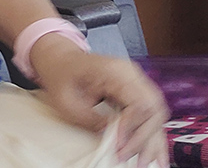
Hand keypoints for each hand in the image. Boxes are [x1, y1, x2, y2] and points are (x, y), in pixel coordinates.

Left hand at [31, 35, 168, 166]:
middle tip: (136, 162)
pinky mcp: (136, 92)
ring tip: (149, 164)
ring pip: (156, 115)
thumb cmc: (61, 76)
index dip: (132, 126)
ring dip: (153, 141)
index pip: (139, 101)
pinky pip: (150, 115)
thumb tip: (112, 137)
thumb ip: (90, 118)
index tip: (119, 144)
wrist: (61, 59)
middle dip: (146, 139)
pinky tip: (157, 155)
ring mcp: (136, 82)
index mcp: (115, 71)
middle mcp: (132, 74)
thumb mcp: (66, 100)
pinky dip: (152, 135)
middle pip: (153, 110)